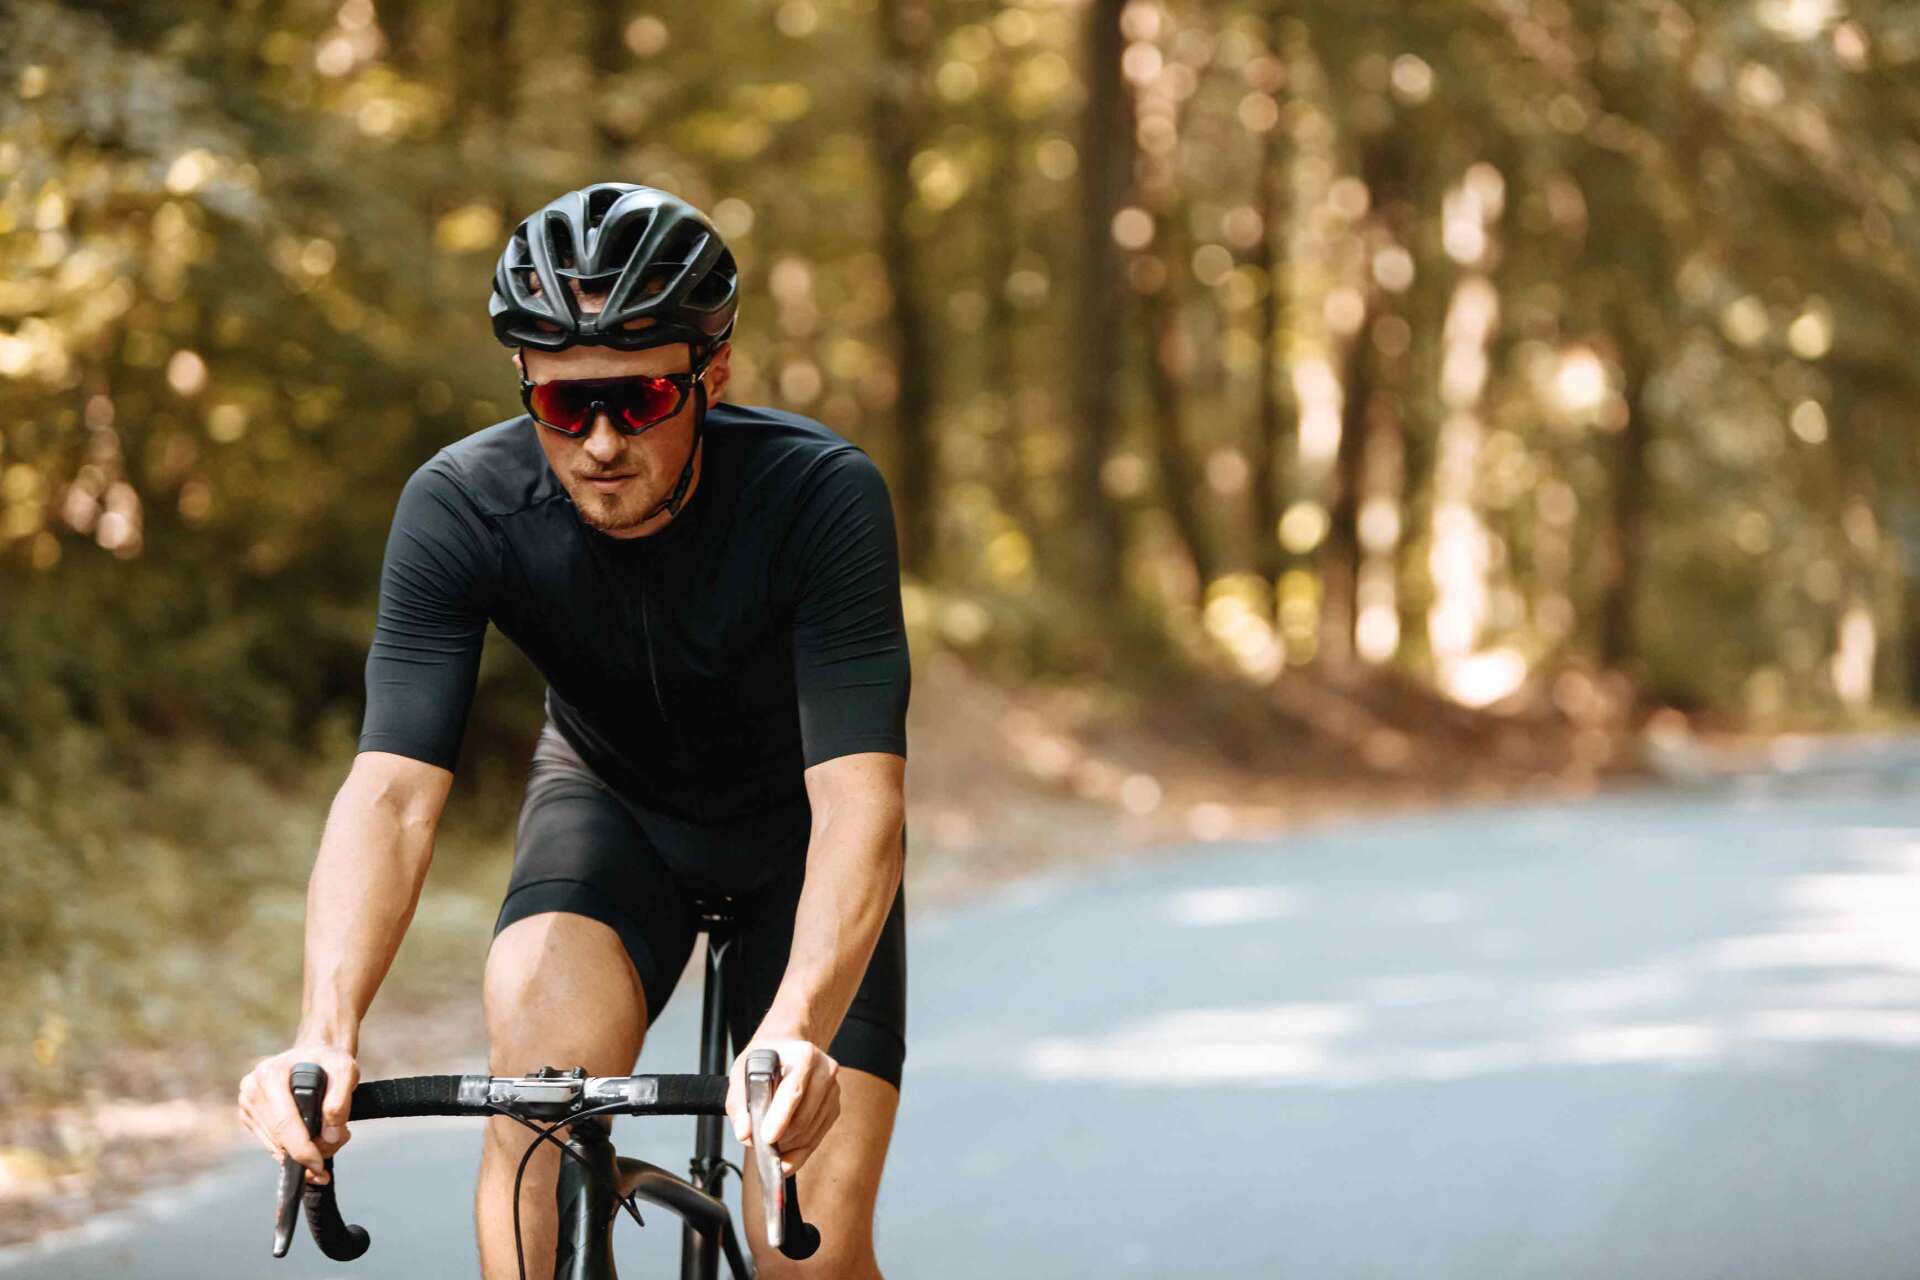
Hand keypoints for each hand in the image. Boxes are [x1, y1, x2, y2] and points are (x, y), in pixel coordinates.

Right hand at [237, 1043, 357, 1183]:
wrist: (315, 1055)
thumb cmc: (329, 1061)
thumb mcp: (345, 1070)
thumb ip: (340, 1102)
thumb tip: (329, 1136)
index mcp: (270, 1074)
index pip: (284, 1122)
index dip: (302, 1149)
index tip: (319, 1164)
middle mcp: (252, 1089)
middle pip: (279, 1138)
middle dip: (308, 1152)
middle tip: (334, 1147)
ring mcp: (247, 1104)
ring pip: (275, 1146)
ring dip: (301, 1152)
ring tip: (327, 1137)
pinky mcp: (250, 1117)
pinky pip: (272, 1144)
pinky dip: (292, 1149)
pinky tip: (309, 1141)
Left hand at [725, 1035, 839, 1177]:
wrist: (788, 1048)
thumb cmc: (765, 1059)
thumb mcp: (742, 1070)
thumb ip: (739, 1102)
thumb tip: (745, 1133)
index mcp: (804, 1055)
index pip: (794, 1091)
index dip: (780, 1117)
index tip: (767, 1137)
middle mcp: (825, 1071)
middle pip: (803, 1118)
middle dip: (780, 1138)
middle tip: (759, 1144)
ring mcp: (833, 1090)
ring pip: (810, 1133)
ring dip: (788, 1146)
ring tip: (769, 1144)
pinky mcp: (834, 1107)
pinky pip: (816, 1138)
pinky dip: (798, 1149)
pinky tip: (784, 1148)